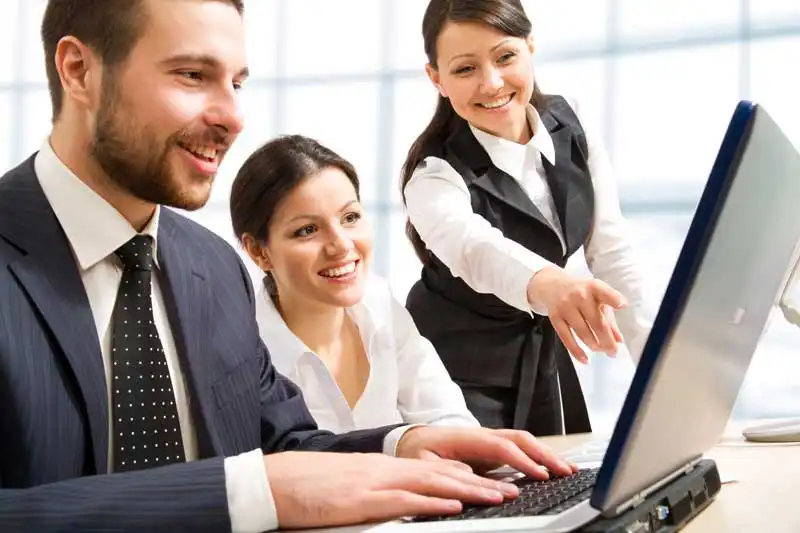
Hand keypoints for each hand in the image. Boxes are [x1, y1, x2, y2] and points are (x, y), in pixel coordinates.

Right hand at [265, 451, 521, 528]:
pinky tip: (454, 504)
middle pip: (443, 473)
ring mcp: (377, 483)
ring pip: (432, 483)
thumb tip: (405, 502)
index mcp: (385, 469)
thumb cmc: (312, 486)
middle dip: (481, 483)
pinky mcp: (364, 500)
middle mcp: (387, 471)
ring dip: (469, 490)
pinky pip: (405, 500)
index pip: (435, 470)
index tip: (494, 483)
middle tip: (512, 488)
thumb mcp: (353, 487)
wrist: (279, 481)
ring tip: (498, 496)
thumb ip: (381, 492)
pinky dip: (433, 501)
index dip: (468, 477)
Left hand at [396, 426, 576, 479]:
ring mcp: (490, 439)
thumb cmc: (419, 450)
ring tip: (567, 469)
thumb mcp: (423, 462)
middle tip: (564, 471)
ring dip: (546, 454)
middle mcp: (483, 435)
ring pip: (524, 442)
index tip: (540, 474)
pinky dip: (540, 456)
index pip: (501, 446)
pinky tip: (553, 467)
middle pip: (520, 439)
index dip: (522, 460)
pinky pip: (521, 448)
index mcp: (467, 438)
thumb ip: (444, 468)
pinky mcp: (494, 447)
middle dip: (544, 454)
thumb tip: (468, 473)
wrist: (415, 438)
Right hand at [528, 266, 625, 362]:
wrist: (554, 287)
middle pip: (596, 322)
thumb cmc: (582, 294)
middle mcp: (579, 295)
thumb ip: (609, 318)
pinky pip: (566, 338)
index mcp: (593, 287)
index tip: (622, 305)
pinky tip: (585, 359)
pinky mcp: (555, 318)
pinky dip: (577, 351)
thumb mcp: (598, 299)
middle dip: (607, 340)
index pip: (604, 292)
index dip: (613, 299)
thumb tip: (618, 340)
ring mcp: (565, 307)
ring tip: (602, 351)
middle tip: (613, 351)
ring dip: (595, 346)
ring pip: (583, 333)